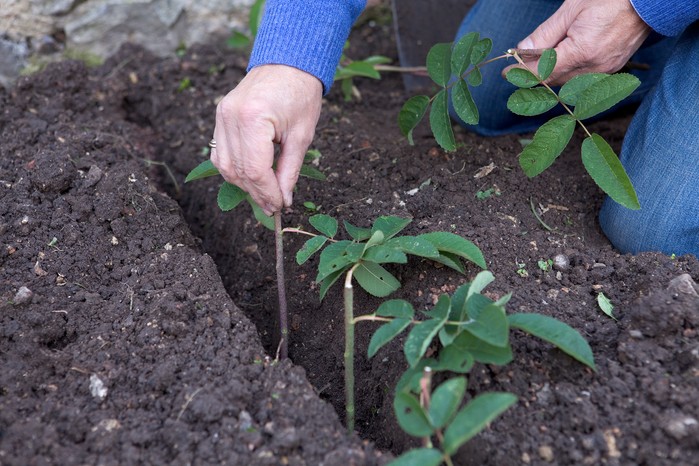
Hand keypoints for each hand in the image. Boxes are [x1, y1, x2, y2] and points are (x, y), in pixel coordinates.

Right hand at [211, 64, 322, 214]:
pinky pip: (220, 153)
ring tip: (264, 196)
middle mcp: (230, 117)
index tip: (279, 206)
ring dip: (243, 184)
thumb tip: (284, 200)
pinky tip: (250, 179)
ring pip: (224, 165)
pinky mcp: (220, 116)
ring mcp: (221, 115)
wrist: (288, 62)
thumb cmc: (300, 94)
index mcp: (253, 119)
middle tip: (273, 207)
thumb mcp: (301, 136)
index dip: (266, 193)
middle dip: (256, 193)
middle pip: (238, 170)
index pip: (255, 169)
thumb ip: (289, 171)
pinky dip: (233, 169)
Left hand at [504, 0, 650, 84]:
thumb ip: (546, 34)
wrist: (649, 1)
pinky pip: (582, 79)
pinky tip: (557, 66)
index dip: (522, 73)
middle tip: (515, 70)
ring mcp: (605, 71)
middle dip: (533, 76)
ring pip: (567, 82)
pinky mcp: (611, 70)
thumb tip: (522, 49)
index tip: (506, 73)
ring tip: (533, 67)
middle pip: (554, 80)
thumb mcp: (572, 10)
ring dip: (549, 76)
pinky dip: (566, 74)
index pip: (544, 71)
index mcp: (584, 51)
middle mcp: (595, 67)